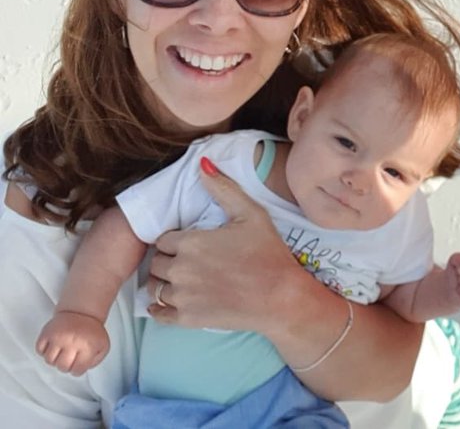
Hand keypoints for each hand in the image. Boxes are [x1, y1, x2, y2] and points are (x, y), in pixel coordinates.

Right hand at [36, 312, 109, 375]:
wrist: (81, 311)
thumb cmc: (90, 330)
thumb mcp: (102, 345)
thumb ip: (96, 361)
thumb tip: (84, 369)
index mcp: (88, 346)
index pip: (77, 370)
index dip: (77, 370)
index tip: (77, 365)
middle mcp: (72, 342)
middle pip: (62, 367)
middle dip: (66, 366)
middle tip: (69, 358)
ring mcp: (59, 337)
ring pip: (49, 360)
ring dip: (54, 358)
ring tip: (61, 350)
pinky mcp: (47, 332)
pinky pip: (39, 350)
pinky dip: (44, 350)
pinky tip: (53, 346)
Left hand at [148, 156, 296, 333]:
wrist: (281, 297)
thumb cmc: (268, 253)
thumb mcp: (252, 213)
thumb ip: (223, 188)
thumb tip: (202, 163)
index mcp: (190, 242)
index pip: (164, 239)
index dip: (176, 240)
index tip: (191, 243)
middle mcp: (180, 269)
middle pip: (156, 262)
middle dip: (168, 259)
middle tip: (189, 260)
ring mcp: (182, 296)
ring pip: (155, 287)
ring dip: (165, 282)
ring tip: (185, 279)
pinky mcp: (186, 319)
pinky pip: (157, 314)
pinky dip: (159, 308)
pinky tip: (170, 302)